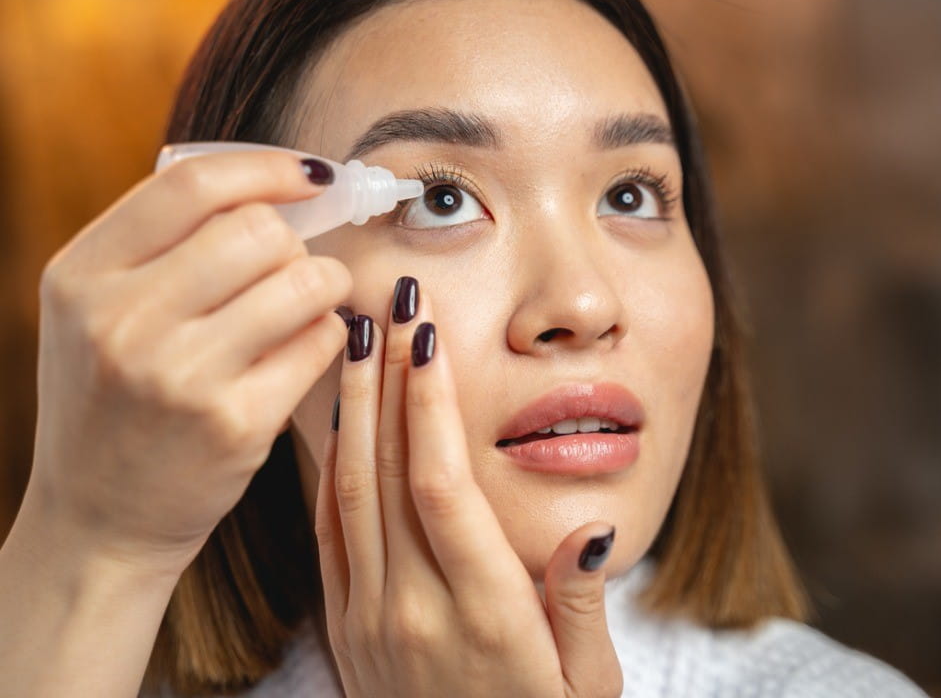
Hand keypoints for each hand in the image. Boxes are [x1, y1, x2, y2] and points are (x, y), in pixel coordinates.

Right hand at [28, 150, 351, 577]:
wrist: (97, 524)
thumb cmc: (112, 405)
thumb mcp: (95, 314)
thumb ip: (161, 246)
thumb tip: (273, 186)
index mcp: (80, 276)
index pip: (192, 186)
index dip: (268, 168)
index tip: (311, 176)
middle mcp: (121, 320)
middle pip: (258, 230)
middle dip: (294, 244)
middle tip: (291, 270)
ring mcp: (179, 375)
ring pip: (303, 282)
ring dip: (324, 286)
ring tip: (305, 308)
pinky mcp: (235, 423)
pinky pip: (322, 341)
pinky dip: (328, 336)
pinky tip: (303, 352)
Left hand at [314, 279, 623, 696]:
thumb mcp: (587, 686)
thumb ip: (579, 605)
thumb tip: (590, 526)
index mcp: (484, 615)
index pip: (443, 487)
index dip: (430, 405)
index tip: (426, 337)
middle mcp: (415, 611)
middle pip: (388, 472)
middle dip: (383, 379)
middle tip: (384, 302)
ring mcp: (370, 620)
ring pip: (349, 494)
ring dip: (350, 410)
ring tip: (351, 337)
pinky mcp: (344, 628)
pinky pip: (328, 533)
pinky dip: (329, 467)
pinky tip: (336, 418)